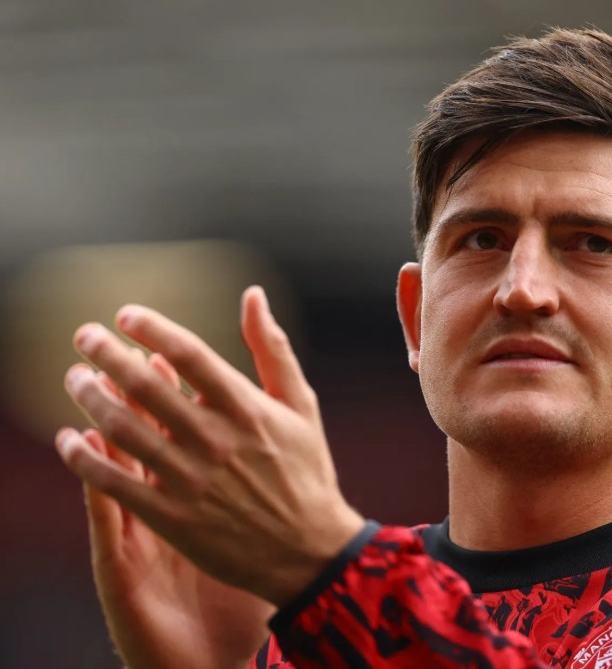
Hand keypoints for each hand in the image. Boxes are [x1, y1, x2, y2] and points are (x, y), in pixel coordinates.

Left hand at [56, 286, 364, 606]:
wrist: (309, 550)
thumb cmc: (306, 471)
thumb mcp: (301, 405)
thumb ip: (272, 348)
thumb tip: (253, 294)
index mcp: (248, 409)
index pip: (189, 354)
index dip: (152, 328)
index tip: (126, 314)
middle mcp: (216, 441)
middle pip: (146, 386)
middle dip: (107, 354)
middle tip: (84, 335)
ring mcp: (191, 481)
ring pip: (124, 429)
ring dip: (90, 397)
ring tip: (74, 377)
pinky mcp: (172, 517)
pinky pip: (115, 482)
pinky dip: (85, 457)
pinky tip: (69, 439)